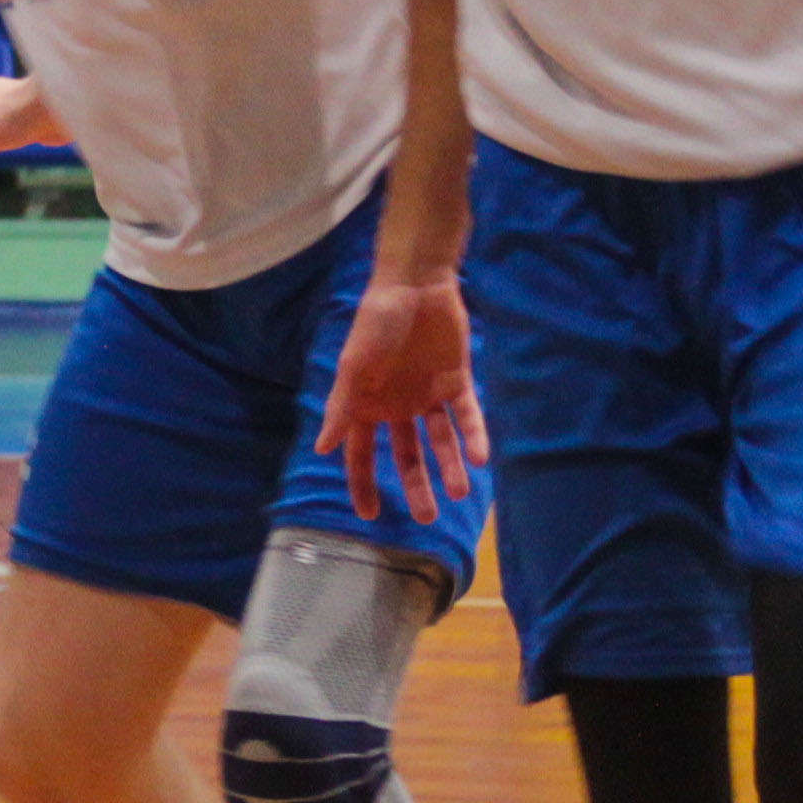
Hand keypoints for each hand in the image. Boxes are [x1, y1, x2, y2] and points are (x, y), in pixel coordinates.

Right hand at [315, 272, 490, 522]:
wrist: (416, 284)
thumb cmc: (377, 323)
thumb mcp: (354, 366)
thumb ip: (341, 408)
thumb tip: (322, 449)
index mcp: (367, 405)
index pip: (362, 454)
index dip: (364, 484)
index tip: (370, 515)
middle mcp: (397, 406)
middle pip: (407, 455)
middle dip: (418, 486)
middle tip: (429, 518)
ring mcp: (428, 395)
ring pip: (441, 441)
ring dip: (451, 467)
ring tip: (460, 492)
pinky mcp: (456, 382)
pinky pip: (467, 416)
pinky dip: (474, 437)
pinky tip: (480, 458)